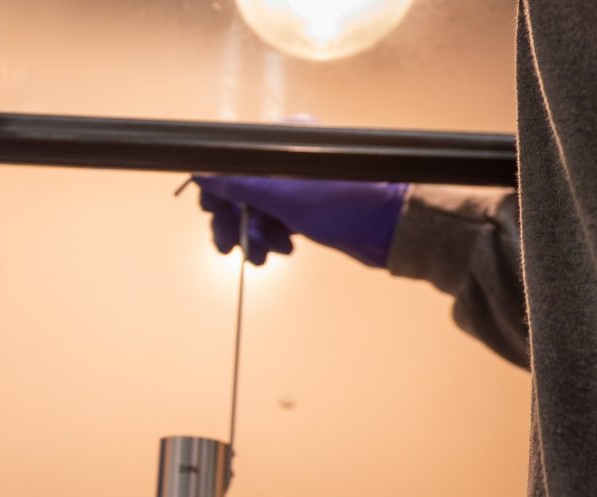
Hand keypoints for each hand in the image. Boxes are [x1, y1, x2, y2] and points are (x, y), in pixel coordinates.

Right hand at [192, 175, 407, 266]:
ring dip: (254, 235)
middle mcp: (288, 159)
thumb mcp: (286, 195)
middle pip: (240, 190)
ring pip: (256, 210)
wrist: (394, 227)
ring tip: (263, 255)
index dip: (217, 191)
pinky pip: (275, 221)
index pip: (231, 162)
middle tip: (230, 246)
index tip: (213, 215)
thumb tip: (202, 172)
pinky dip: (272, 238)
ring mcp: (298, 184)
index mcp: (283, 142)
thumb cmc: (349, 203)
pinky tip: (283, 251)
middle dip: (234, 221)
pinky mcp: (307, 206)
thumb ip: (240, 184)